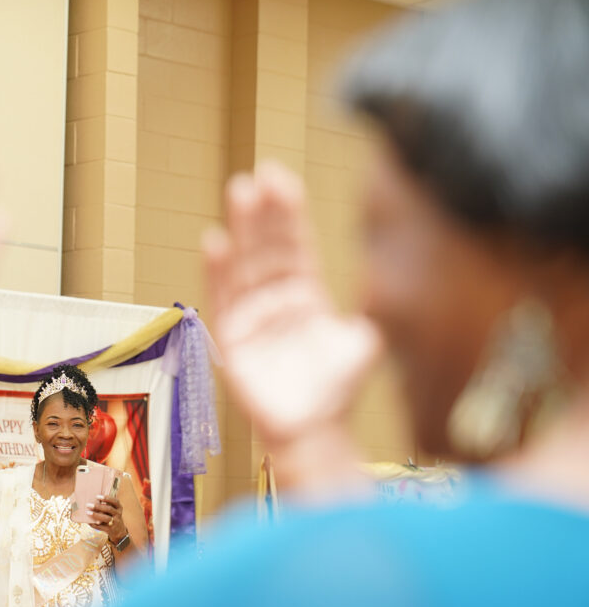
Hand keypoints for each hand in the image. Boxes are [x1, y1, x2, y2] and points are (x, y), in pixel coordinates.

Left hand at [85, 494, 126, 543]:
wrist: (119, 531)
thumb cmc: (113, 516)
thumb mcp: (114, 510)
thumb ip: (107, 504)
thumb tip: (94, 499)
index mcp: (119, 508)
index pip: (115, 501)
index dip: (107, 498)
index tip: (97, 496)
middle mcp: (118, 514)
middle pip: (109, 509)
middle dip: (98, 506)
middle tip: (88, 504)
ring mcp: (115, 523)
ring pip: (106, 518)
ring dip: (96, 515)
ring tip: (87, 512)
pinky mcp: (110, 530)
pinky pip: (101, 527)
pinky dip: (94, 524)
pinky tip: (88, 521)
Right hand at [203, 162, 381, 444]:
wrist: (316, 431)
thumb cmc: (337, 389)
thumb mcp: (366, 339)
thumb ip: (373, 305)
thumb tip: (391, 270)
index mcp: (305, 295)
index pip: (295, 246)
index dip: (289, 214)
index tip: (283, 179)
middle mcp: (275, 300)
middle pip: (268, 247)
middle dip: (265, 212)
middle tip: (260, 175)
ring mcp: (252, 317)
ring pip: (246, 265)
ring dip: (242, 229)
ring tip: (239, 192)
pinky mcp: (233, 339)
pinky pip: (224, 299)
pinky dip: (218, 271)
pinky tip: (215, 241)